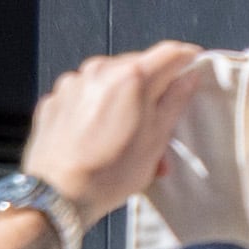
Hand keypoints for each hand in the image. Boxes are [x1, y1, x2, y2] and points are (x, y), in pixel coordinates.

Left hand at [20, 43, 207, 220]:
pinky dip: (97, 108)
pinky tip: (98, 136)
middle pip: (139, 66)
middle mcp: (99, 71)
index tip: (193, 69)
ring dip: (124, 99)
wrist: (56, 196)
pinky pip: (85, 94)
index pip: (170, 52)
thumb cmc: (108, 174)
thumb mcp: (156, 139)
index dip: (188, 60)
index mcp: (131, 77)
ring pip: (111, 81)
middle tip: (159, 120)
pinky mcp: (54, 99)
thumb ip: (175, 100)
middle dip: (153, 88)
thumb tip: (189, 77)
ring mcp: (72, 84)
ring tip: (127, 136)